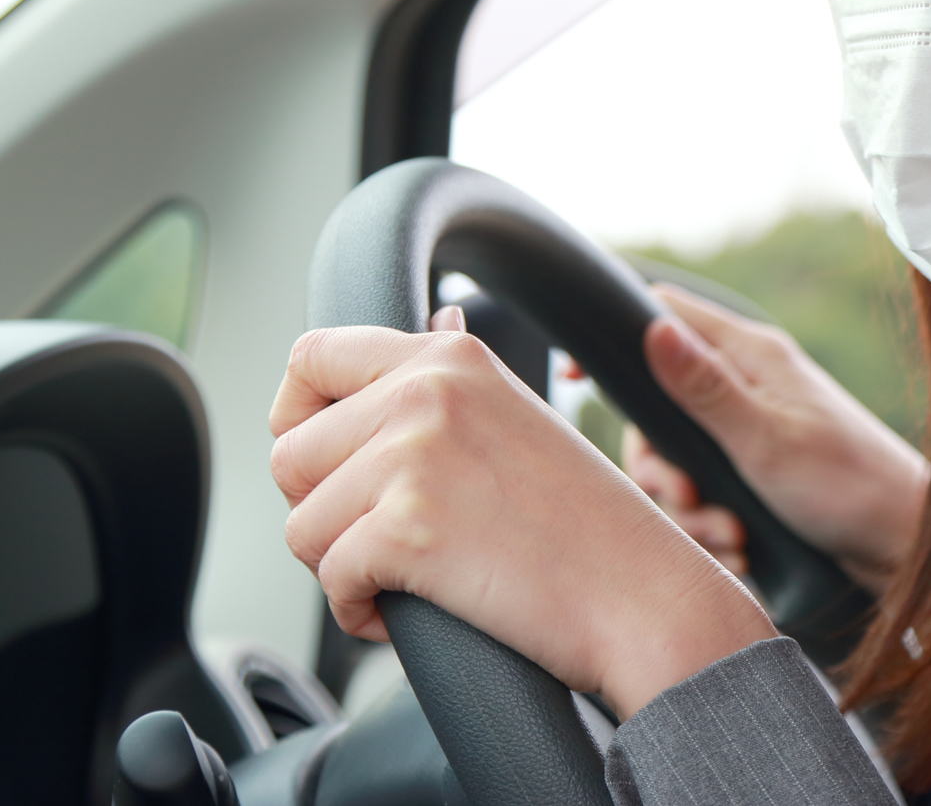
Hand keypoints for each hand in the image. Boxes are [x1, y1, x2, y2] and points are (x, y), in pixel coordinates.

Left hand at [268, 305, 773, 718]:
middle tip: (379, 539)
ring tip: (402, 578)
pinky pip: (329, 579)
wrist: (640, 595)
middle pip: (289, 453)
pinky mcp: (406, 527)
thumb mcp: (516, 414)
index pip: (311, 357)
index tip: (324, 464)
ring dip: (339, 566)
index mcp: (450, 353)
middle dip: (320, 510)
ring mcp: (413, 455)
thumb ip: (451, 381)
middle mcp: (425, 390)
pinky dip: (358, 611)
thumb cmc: (586, 523)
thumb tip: (427, 317)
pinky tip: (405, 613)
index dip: (297, 417)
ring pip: (300, 524)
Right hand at [634, 284, 929, 593]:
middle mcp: (745, 389)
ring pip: (675, 465)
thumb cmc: (851, 487)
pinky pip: (704, 501)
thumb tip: (651, 327)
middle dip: (657, 466)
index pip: (663, 314)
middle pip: (654, 411)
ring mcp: (749, 436)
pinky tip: (742, 550)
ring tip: (730, 535)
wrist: (907, 551)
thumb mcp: (766, 439)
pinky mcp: (754, 481)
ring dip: (689, 509)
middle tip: (685, 494)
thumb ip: (704, 387)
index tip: (575, 377)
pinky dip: (713, 529)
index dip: (615, 337)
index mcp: (750, 357)